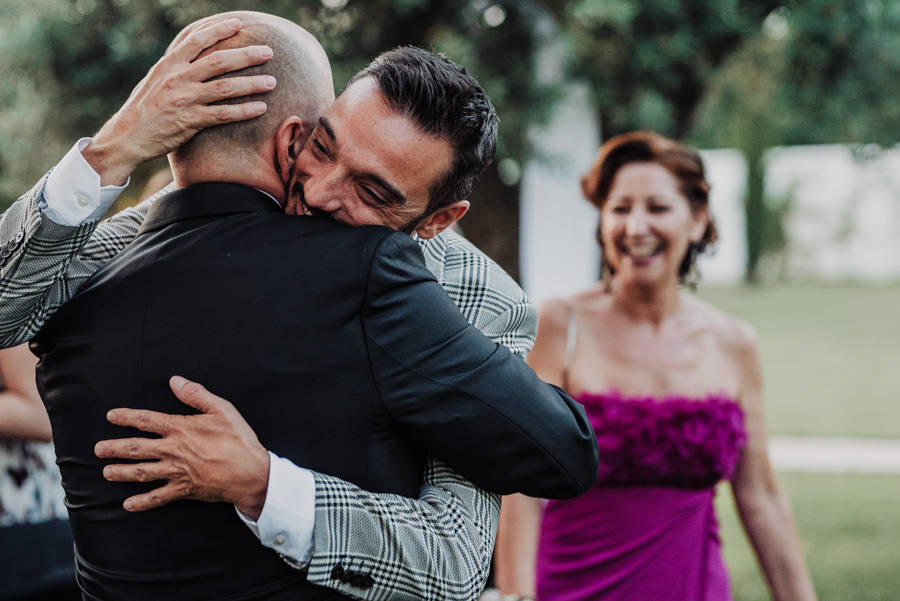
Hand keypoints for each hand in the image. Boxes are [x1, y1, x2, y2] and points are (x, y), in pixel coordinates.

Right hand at [85, 17, 276, 185]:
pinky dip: (243, 111)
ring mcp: (184, 100)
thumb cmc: (144, 108)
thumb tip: (195, 53)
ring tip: (272, 82)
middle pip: (218, 61)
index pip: (197, 40)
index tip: (238, 24)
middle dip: (246, 55)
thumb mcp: (156, 79)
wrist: (127, 137)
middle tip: (268, 52)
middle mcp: (177, 78)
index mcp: (169, 64)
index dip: (218, 30)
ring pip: (225, 88)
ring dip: (251, 84)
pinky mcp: (190, 122)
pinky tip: (261, 109)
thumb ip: (176, 66)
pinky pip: (223, 115)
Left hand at [95, 375, 270, 519]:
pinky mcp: (183, 490)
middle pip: (136, 448)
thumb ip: (196, 394)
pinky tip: (128, 505)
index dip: (126, 417)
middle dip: (114, 448)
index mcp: (180, 428)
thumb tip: (175, 381)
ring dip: (121, 473)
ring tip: (106, 472)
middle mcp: (172, 450)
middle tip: (98, 449)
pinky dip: (142, 502)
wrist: (250, 473)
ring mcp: (176, 472)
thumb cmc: (238, 439)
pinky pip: (157, 498)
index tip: (111, 416)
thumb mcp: (222, 409)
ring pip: (141, 472)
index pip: (146, 420)